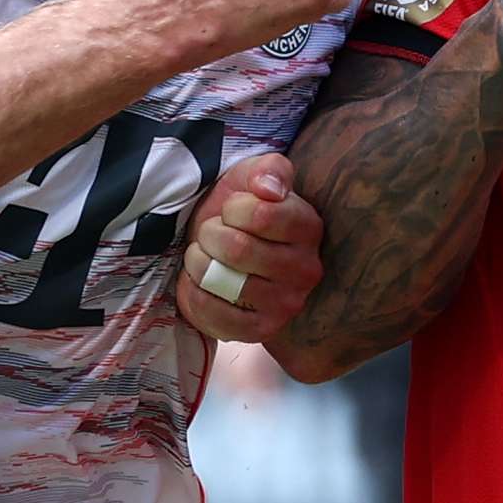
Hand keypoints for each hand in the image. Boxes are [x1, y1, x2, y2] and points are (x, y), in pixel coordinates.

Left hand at [173, 154, 323, 345]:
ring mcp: (285, 306)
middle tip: (212, 233)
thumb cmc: (240, 211)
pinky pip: (211, 313)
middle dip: (211, 234)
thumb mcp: (253, 177)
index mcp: (309, 228)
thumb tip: (268, 189)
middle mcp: (306, 271)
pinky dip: (193, 292)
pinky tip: (200, 282)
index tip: (232, 211)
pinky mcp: (259, 332)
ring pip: (221, 280)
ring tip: (205, 256)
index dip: (233, 208)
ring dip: (199, 262)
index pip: (260, 214)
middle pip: (237, 249)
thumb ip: (269, 170)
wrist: (224, 249)